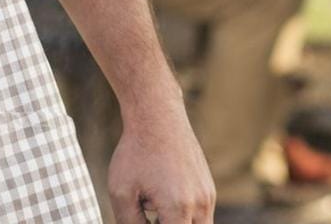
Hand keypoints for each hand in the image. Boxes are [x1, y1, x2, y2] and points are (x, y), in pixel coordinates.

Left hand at [108, 102, 214, 222]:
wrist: (157, 116)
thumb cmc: (136, 153)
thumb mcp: (122, 192)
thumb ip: (129, 223)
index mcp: (178, 208)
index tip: (147, 220)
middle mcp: (200, 204)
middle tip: (152, 216)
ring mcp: (208, 196)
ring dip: (178, 223)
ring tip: (155, 206)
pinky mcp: (209, 188)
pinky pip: (201, 214)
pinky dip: (184, 215)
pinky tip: (163, 196)